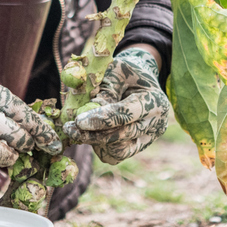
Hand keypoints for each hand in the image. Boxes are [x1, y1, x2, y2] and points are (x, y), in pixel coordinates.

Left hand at [64, 47, 169, 164]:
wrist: (142, 81)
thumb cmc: (127, 73)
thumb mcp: (116, 71)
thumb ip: (105, 89)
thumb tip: (85, 110)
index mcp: (154, 101)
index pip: (125, 114)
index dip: (101, 119)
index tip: (78, 121)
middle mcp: (156, 123)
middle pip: (122, 135)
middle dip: (93, 134)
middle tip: (69, 128)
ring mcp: (150, 138)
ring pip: (119, 150)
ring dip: (96, 142)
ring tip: (80, 129)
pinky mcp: (139, 147)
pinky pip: (117, 155)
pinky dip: (102, 148)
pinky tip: (92, 134)